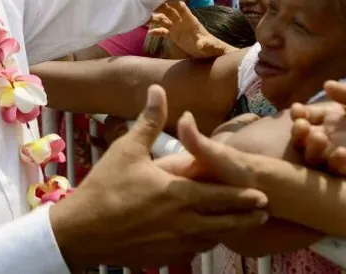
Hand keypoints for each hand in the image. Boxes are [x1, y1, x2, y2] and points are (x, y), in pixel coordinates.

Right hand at [50, 86, 268, 270]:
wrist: (80, 233)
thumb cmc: (104, 187)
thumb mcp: (127, 149)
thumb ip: (149, 120)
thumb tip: (158, 89)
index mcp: (178, 196)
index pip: (221, 197)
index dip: (244, 197)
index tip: (264, 194)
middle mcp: (182, 223)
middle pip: (224, 223)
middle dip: (246, 217)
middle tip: (265, 212)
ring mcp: (172, 244)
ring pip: (209, 240)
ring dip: (226, 233)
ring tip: (240, 226)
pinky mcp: (160, 258)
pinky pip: (189, 253)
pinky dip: (200, 245)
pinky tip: (202, 240)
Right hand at [148, 0, 231, 58]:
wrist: (209, 52)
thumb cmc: (210, 46)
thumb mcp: (208, 45)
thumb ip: (203, 44)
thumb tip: (201, 45)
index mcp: (190, 20)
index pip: (181, 7)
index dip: (172, 3)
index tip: (162, 2)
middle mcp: (182, 22)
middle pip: (169, 11)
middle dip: (159, 8)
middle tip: (147, 7)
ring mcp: (177, 28)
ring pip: (164, 20)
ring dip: (155, 19)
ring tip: (143, 19)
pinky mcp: (174, 36)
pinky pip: (163, 31)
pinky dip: (156, 31)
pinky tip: (149, 33)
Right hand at [290, 81, 345, 180]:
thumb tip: (327, 84)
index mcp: (332, 116)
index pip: (308, 116)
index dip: (300, 114)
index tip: (297, 110)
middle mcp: (332, 136)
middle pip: (306, 138)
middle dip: (299, 133)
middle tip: (302, 126)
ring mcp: (341, 152)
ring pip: (316, 156)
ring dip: (312, 149)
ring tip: (318, 138)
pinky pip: (339, 170)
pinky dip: (337, 163)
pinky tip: (342, 154)